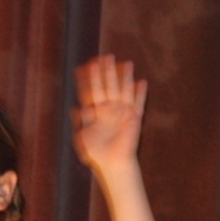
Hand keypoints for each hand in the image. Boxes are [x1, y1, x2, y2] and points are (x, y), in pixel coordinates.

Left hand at [72, 54, 147, 175]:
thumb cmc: (96, 153)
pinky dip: (140, 94)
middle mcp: (109, 109)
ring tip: (126, 63)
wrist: (112, 163)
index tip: (86, 65)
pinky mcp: (134, 119)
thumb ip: (81, 122)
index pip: (92, 90)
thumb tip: (78, 108)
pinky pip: (138, 104)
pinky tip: (142, 82)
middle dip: (107, 72)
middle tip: (105, 57)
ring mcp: (122, 113)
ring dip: (125, 77)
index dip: (89, 78)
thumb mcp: (83, 136)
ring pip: (124, 90)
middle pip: (108, 86)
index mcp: (96, 111)